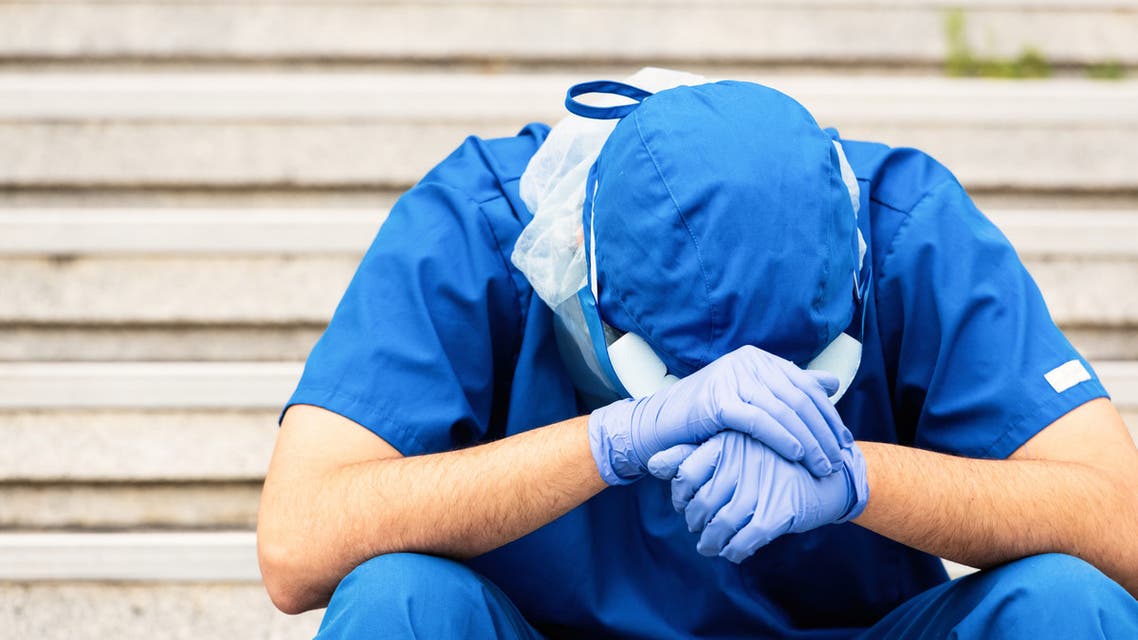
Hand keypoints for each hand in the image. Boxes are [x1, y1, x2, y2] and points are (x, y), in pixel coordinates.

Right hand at [587, 345, 852, 485]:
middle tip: (838, 459)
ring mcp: (731, 378)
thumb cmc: (708, 418)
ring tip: (822, 465)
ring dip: (808, 441)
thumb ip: (790, 390)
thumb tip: (831, 383)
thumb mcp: (752, 399)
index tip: (844, 442)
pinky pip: (759, 420)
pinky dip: (782, 438)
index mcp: (757, 359)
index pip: (804, 386)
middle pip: (798, 398)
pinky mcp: (717, 400)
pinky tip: (796, 455)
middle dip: (822, 431)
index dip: (827, 415)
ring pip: (783, 410)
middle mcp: (746, 362)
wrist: (660, 426)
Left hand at [647, 432, 868, 562]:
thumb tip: (651, 463)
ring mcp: (760, 487)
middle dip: (696, 523)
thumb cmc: (773, 460)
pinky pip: (745, 540)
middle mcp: (741, 462)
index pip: (685, 473)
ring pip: (720, 525)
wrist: (829, 472)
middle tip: (698, 527)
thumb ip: (690, 453)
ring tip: (710, 545)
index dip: (681, 495)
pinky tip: (733, 550)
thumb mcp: (733, 447)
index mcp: (728, 441)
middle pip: (701, 504)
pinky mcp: (779, 511)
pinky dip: (734, 550)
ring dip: (711, 542)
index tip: (686, 504)